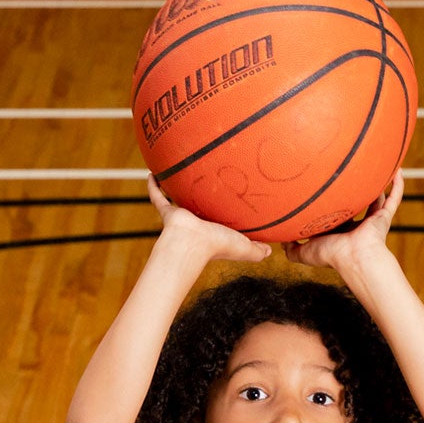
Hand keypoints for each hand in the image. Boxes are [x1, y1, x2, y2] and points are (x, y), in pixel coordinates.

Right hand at [147, 175, 271, 264]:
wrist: (193, 244)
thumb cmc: (218, 246)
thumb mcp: (245, 248)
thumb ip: (258, 251)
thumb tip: (271, 251)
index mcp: (214, 228)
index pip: (219, 218)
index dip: (223, 209)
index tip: (229, 194)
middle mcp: (198, 221)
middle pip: (199, 206)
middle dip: (200, 195)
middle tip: (204, 177)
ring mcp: (182, 216)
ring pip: (178, 199)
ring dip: (176, 187)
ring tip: (178, 171)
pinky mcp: (169, 212)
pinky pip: (158, 196)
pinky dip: (154, 186)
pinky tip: (152, 173)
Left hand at [283, 170, 403, 271]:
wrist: (354, 257)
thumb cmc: (332, 255)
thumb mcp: (305, 252)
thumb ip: (292, 249)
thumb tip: (280, 241)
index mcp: (341, 231)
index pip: (337, 215)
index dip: (332, 205)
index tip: (327, 191)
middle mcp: (357, 224)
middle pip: (356, 204)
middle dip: (355, 192)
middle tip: (351, 174)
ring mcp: (372, 220)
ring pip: (377, 198)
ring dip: (379, 185)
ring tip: (378, 167)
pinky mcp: (384, 217)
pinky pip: (394, 198)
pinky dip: (397, 185)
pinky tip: (398, 170)